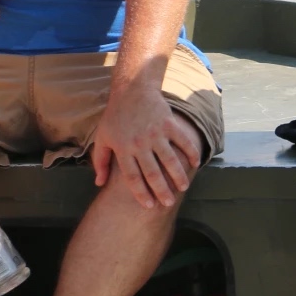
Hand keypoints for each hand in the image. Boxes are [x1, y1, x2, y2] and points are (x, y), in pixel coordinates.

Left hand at [90, 80, 201, 207]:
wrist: (132, 90)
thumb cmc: (115, 116)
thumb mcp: (102, 138)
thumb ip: (101, 161)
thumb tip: (99, 183)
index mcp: (123, 149)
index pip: (132, 177)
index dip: (141, 193)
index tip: (149, 205)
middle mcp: (140, 144)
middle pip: (152, 173)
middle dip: (161, 191)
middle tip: (168, 203)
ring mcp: (156, 134)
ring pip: (170, 160)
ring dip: (178, 176)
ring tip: (183, 187)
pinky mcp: (169, 124)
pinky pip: (182, 141)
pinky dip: (190, 152)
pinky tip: (196, 163)